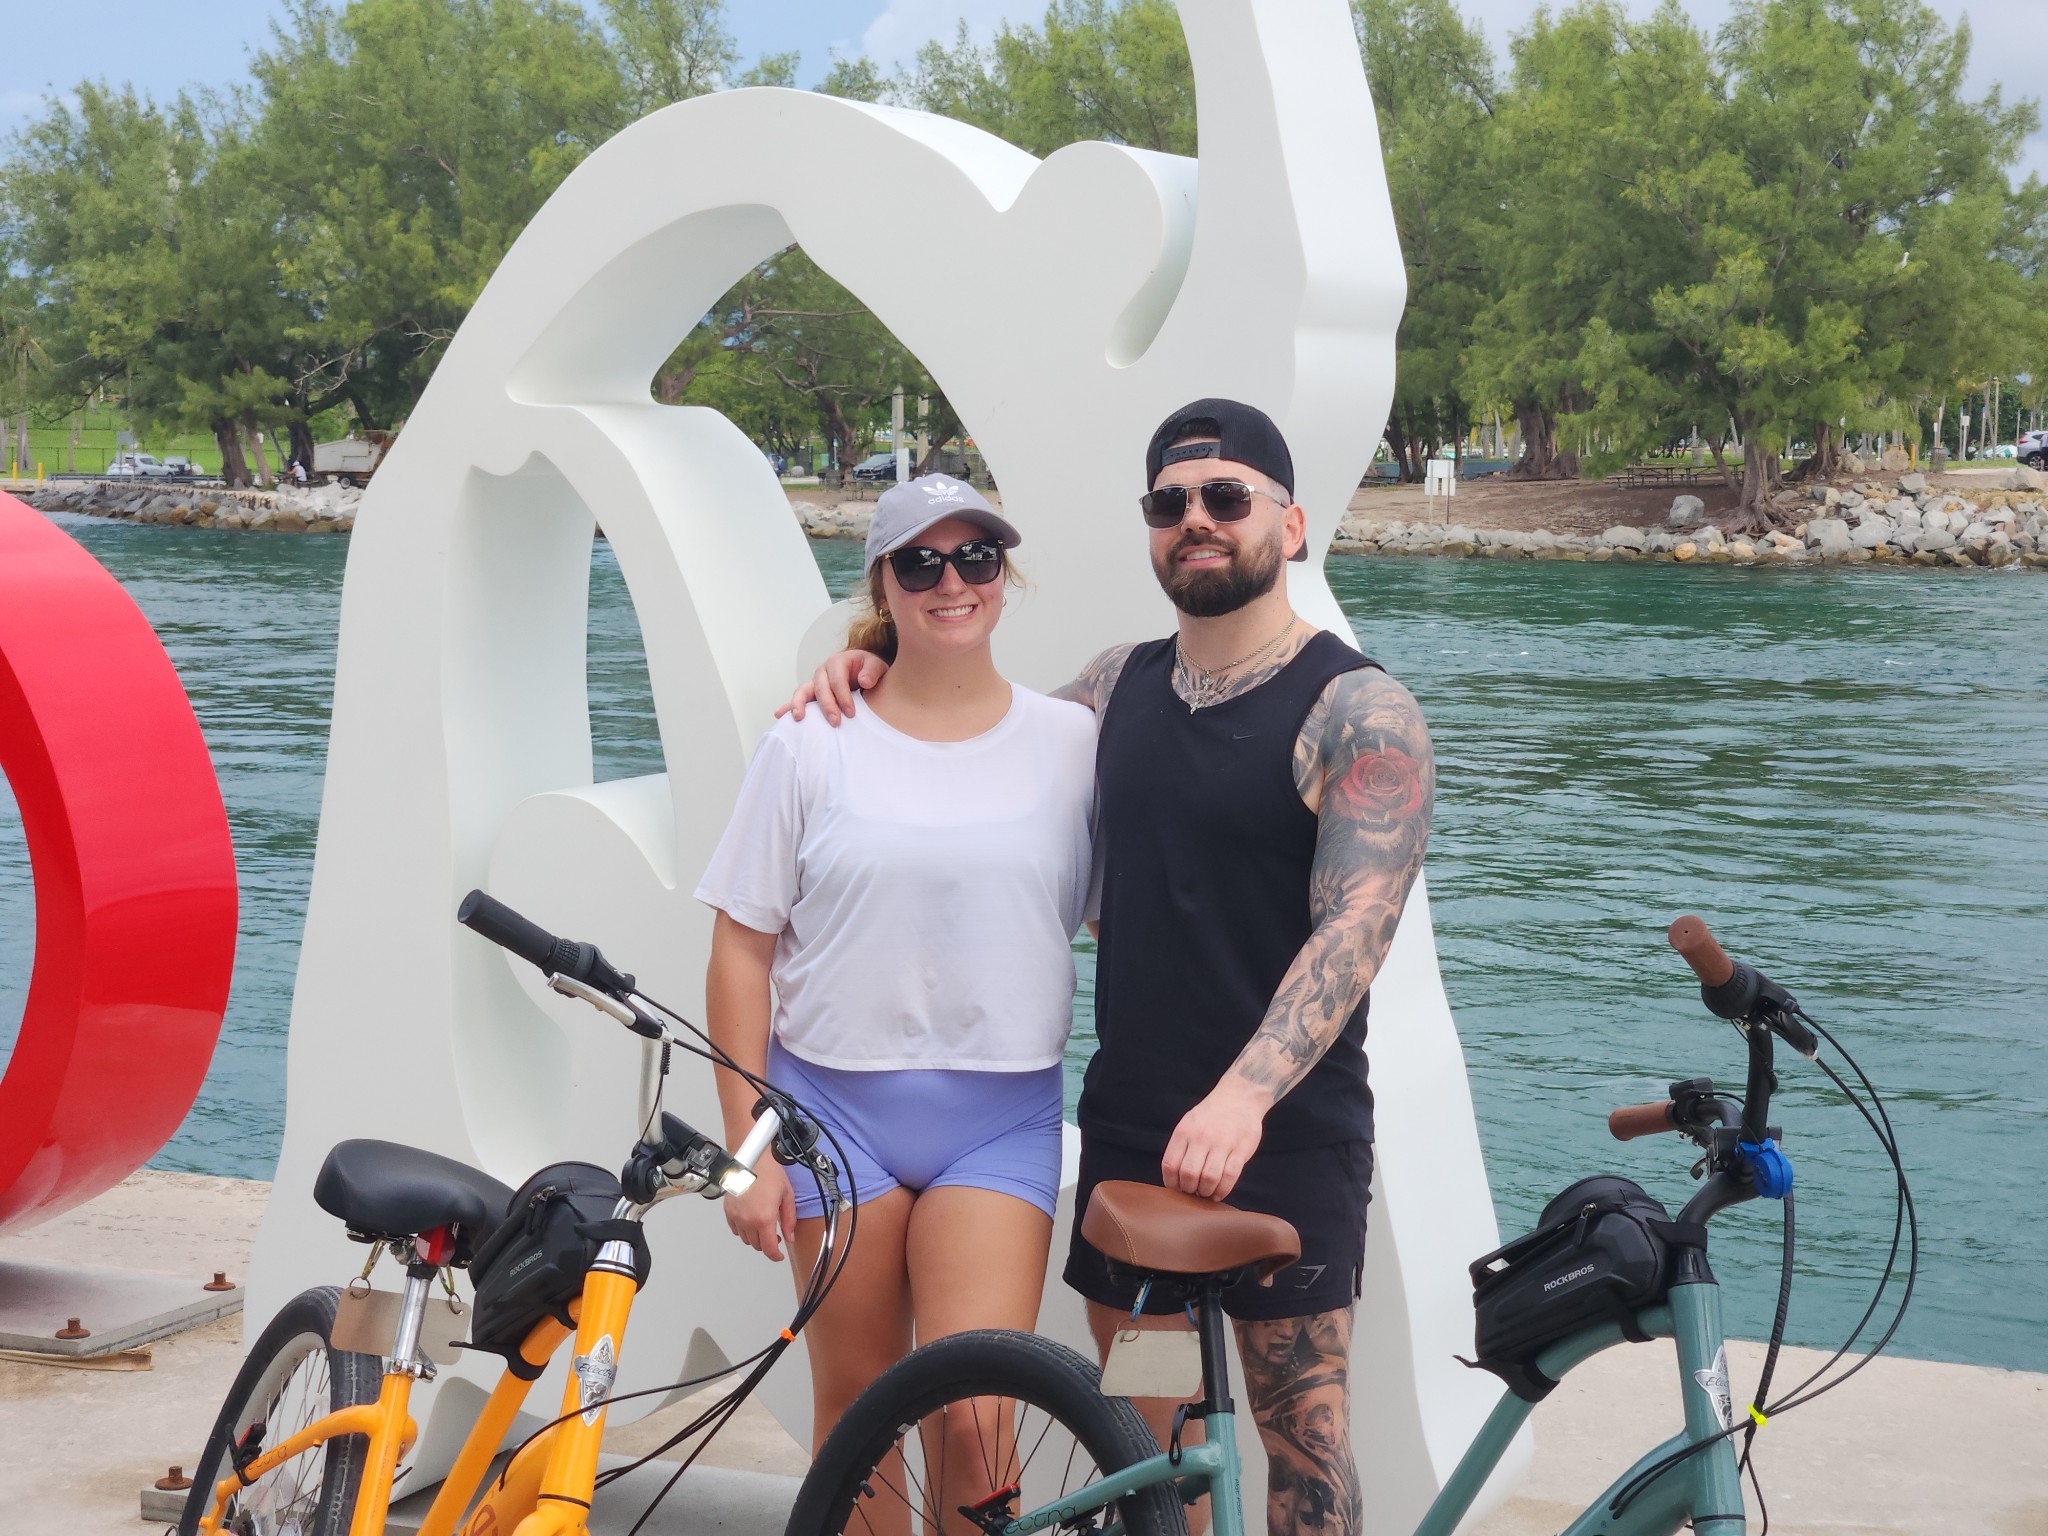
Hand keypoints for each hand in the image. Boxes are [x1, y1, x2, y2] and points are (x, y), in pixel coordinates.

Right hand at [723, 1159, 796, 1260]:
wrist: (751, 1159)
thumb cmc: (769, 1172)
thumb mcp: (787, 1195)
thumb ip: (789, 1220)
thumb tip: (789, 1236)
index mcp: (764, 1218)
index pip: (768, 1249)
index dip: (775, 1256)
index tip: (778, 1255)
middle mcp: (748, 1220)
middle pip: (757, 1245)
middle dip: (767, 1244)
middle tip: (774, 1236)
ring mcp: (736, 1216)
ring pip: (745, 1239)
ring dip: (755, 1237)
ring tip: (763, 1225)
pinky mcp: (728, 1211)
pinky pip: (735, 1229)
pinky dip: (743, 1229)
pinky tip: (750, 1220)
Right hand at [778, 650, 889, 723]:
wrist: (866, 672)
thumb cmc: (871, 670)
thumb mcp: (877, 666)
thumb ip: (872, 672)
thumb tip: (864, 681)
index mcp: (838, 661)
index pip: (837, 679)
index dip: (843, 696)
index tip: (851, 713)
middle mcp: (823, 670)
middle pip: (820, 687)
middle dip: (827, 705)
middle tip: (836, 722)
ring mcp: (815, 681)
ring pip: (803, 691)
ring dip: (800, 704)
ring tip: (798, 718)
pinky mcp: (812, 693)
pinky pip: (799, 699)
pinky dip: (789, 706)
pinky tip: (779, 715)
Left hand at [1162, 1082, 1269, 1199]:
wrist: (1240, 1097)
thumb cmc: (1211, 1114)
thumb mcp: (1189, 1122)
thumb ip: (1181, 1146)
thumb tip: (1174, 1176)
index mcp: (1184, 1131)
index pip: (1170, 1165)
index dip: (1171, 1183)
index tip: (1176, 1188)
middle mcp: (1201, 1137)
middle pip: (1189, 1175)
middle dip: (1189, 1189)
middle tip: (1193, 1191)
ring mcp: (1222, 1143)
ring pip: (1209, 1178)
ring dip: (1205, 1192)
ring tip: (1205, 1192)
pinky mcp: (1240, 1149)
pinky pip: (1229, 1177)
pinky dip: (1222, 1190)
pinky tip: (1218, 1193)